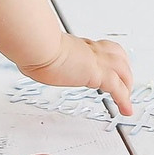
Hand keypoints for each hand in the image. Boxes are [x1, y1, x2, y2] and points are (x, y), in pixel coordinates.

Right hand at [21, 35, 135, 115]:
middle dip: (123, 69)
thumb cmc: (32, 46)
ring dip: (127, 84)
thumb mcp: (37, 51)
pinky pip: (117, 88)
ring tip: (127, 98)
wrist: (37, 44)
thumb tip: (26, 60)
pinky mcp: (97, 73)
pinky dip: (125, 99)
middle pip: (117, 55)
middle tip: (124, 83)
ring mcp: (96, 61)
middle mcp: (90, 50)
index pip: (99, 48)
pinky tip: (126, 110)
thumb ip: (38, 56)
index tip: (104, 66)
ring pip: (123, 69)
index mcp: (77, 44)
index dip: (106, 57)